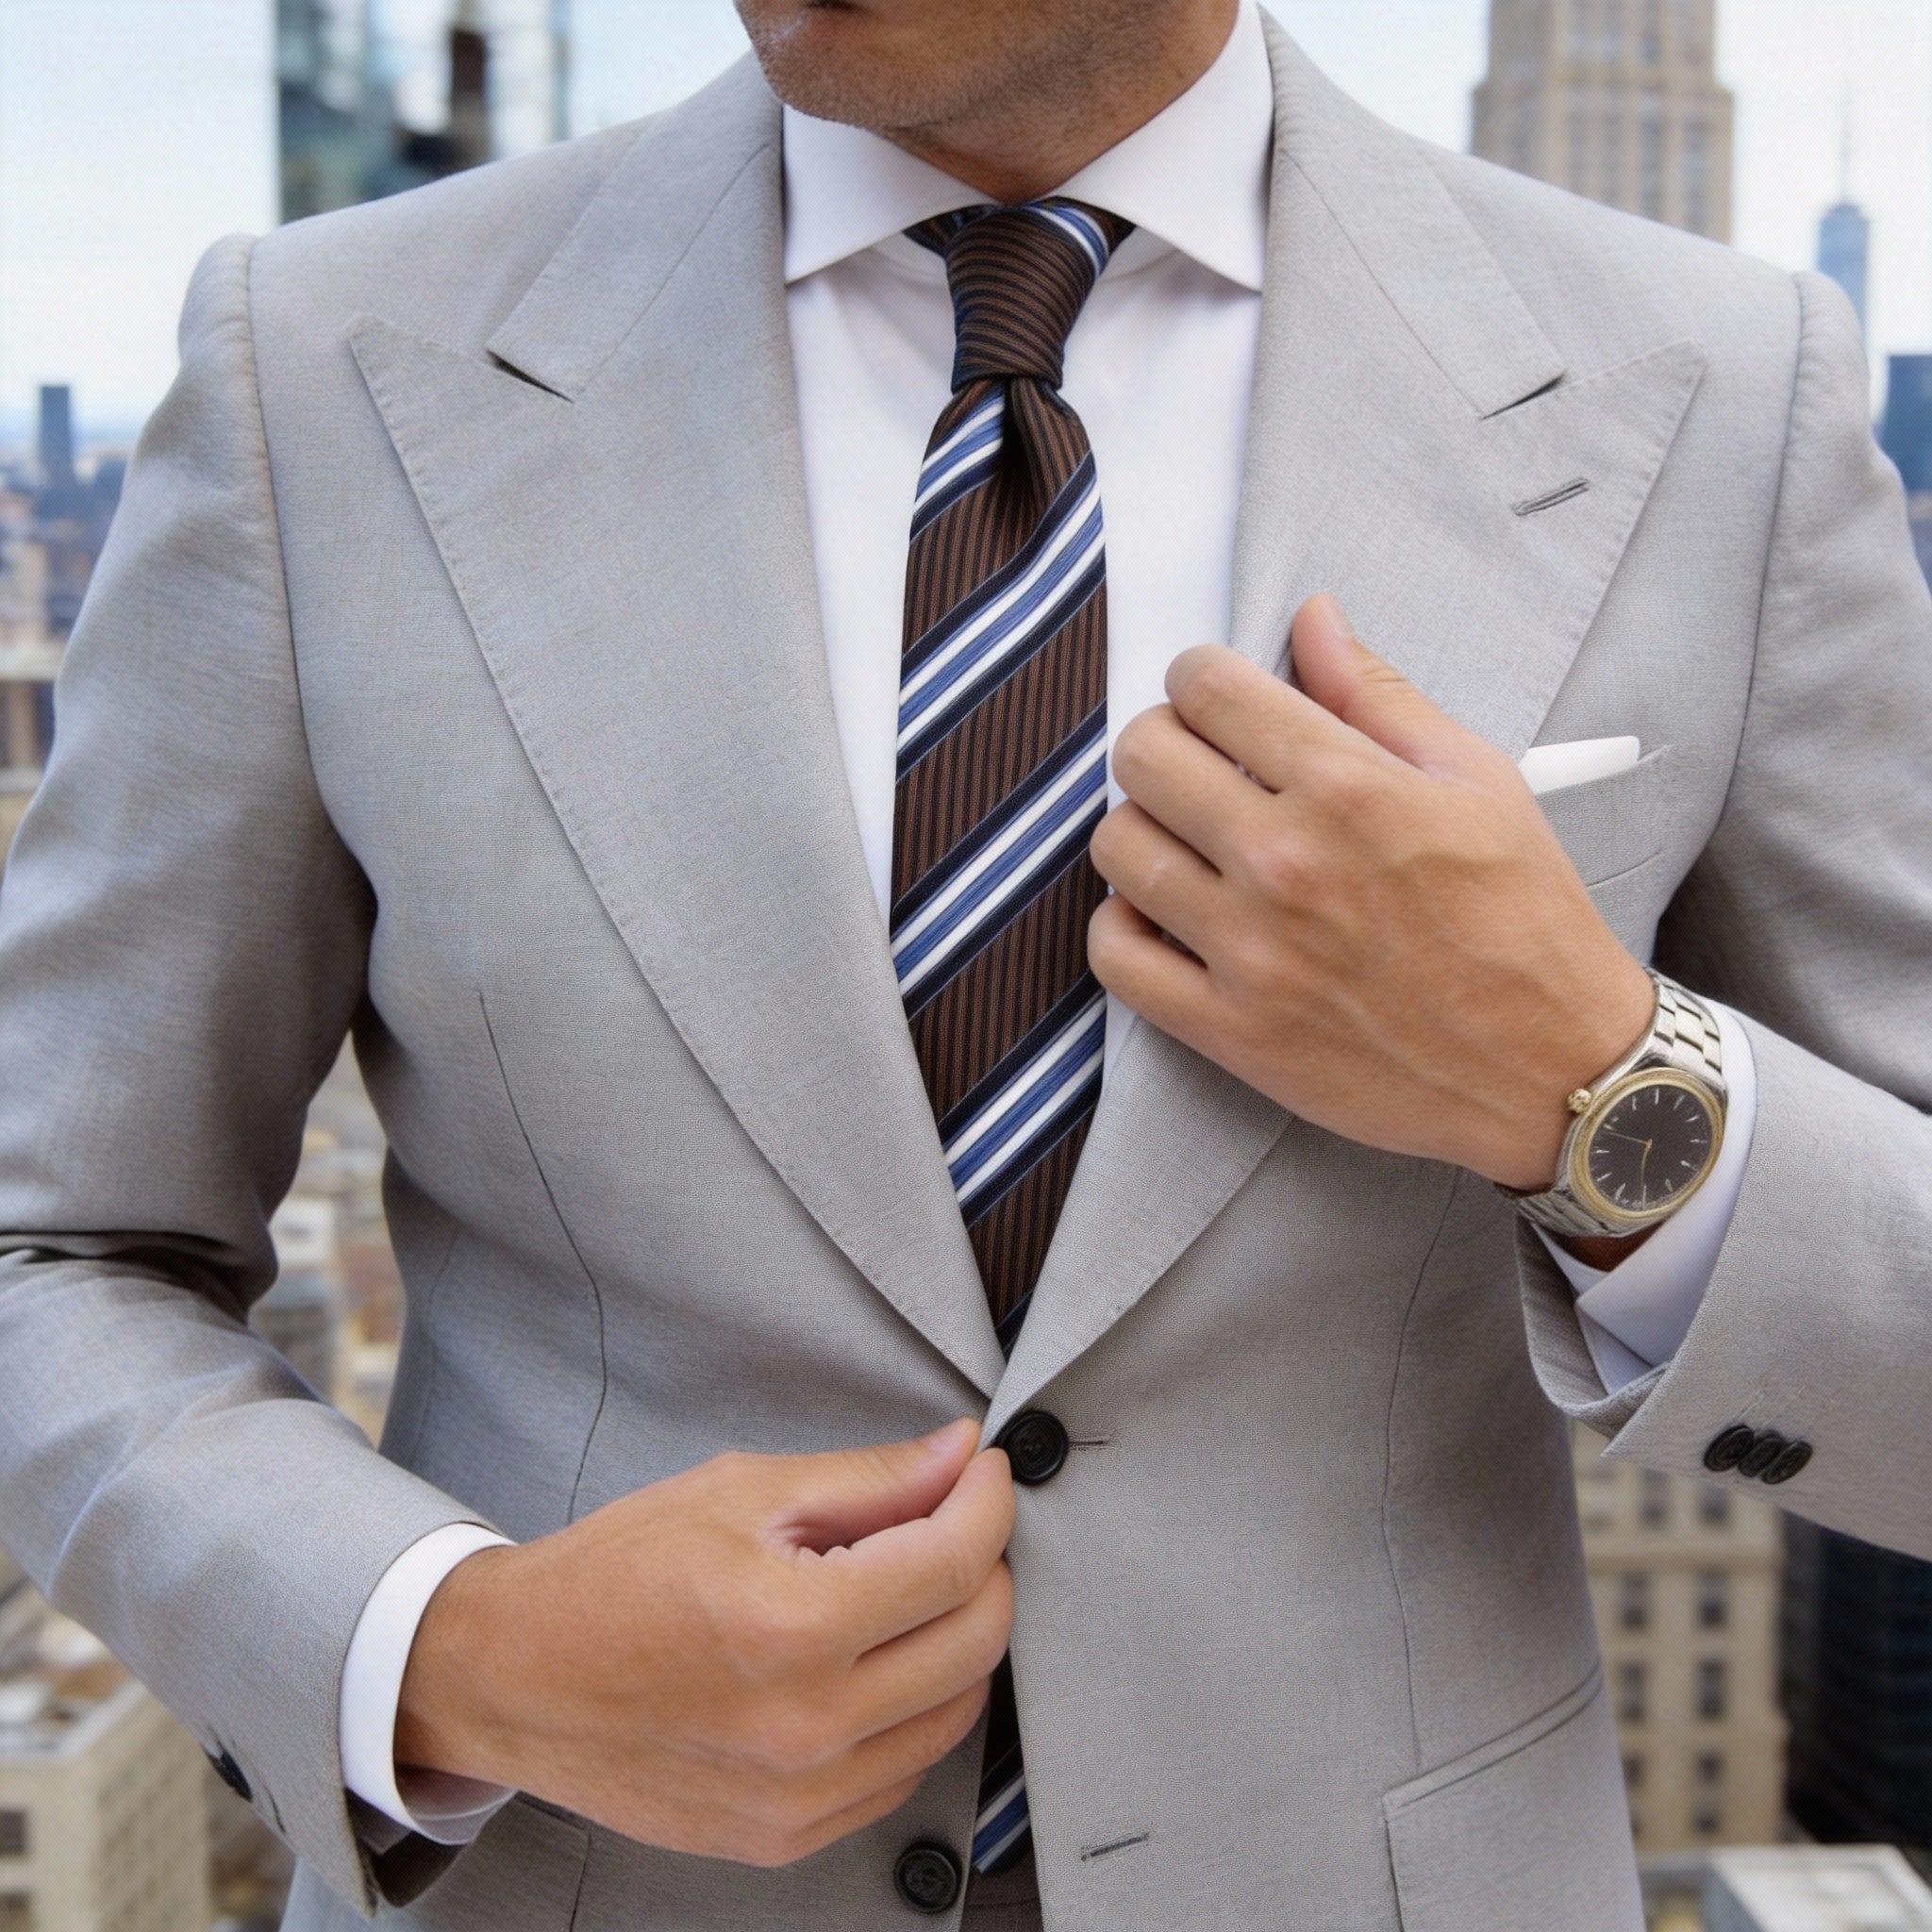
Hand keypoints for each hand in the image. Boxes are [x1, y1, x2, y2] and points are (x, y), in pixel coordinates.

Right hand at [395, 1420, 1014, 1866]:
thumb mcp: (739, 1492)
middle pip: (976, 1641)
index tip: (983, 1472)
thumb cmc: (611, 1577)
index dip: (988, 1501)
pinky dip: (916, 1708)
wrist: (515, 1678)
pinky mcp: (788, 1836)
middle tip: (954, 1519)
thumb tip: (957, 1457)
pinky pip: (903, 1770)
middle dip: (986, 1564)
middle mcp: (805, 1726)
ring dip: (958, 1638)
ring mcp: (799, 1797)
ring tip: (910, 1588)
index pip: (954, 1561)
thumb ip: (867, 1479)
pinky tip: (875, 1660)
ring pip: (955, 1712)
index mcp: (791, 1627)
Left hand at [1088, 594, 1654, 1191]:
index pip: (1206, 688)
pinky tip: (1167, 915)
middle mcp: (1284, 862)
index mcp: (1347, 788)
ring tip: (1187, 841)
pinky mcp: (1230, 1029)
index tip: (1215, 697)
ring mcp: (1249, 951)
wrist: (1553, 1068)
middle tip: (1199, 764)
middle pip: (1143, 757)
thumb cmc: (1525, 921)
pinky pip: (1116, 956)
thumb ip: (1377, 694)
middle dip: (1164, 740)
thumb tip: (1311, 618)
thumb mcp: (1476, 780)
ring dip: (1141, 828)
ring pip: (1118, 847)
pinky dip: (1124, 926)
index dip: (1200, 677)